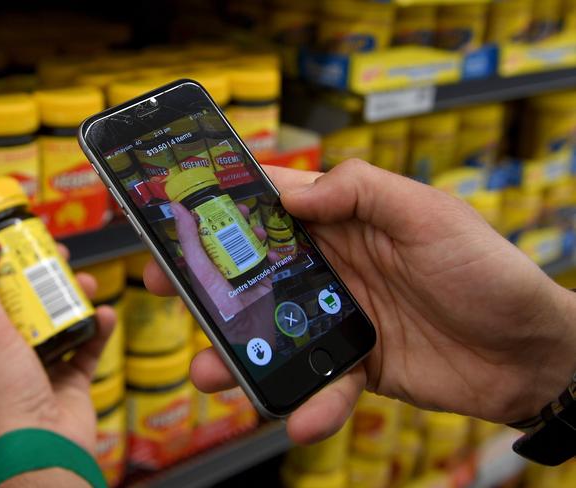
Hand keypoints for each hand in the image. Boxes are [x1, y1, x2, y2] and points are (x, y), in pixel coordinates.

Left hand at [0, 225, 115, 454]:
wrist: (43, 443)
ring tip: (88, 285)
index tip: (21, 238)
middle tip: (61, 256)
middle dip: (46, 276)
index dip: (3, 260)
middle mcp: (11, 347)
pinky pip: (89, 344)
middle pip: (30, 300)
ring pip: (62, 319)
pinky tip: (106, 317)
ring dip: (77, 299)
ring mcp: (43, 362)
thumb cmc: (6, 393)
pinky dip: (100, 329)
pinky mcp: (72, 376)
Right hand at [145, 161, 575, 443]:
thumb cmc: (486, 271)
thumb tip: (294, 190)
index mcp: (347, 223)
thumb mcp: (428, 214)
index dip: (226, 204)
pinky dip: (312, 403)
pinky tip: (303, 417)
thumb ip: (361, 191)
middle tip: (163, 287)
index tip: (177, 211)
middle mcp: (337, 267)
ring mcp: (343, 318)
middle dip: (210, 281)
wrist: (530, 353)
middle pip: (259, 272)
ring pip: (276, 334)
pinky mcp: (358, 364)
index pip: (275, 205)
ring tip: (209, 372)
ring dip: (240, 354)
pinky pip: (323, 384)